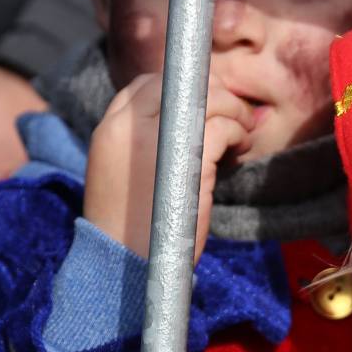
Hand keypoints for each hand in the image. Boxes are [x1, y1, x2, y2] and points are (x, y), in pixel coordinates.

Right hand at [83, 73, 254, 260]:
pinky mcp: (185, 159)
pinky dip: (238, 134)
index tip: (204, 109)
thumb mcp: (127, 175)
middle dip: (214, 95)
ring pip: (205, 99)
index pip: (147, 85)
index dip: (182, 91)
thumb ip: (148, 143)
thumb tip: (199, 115)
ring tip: (242, 134)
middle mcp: (126, 127)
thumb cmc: (133, 227)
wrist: (125, 267)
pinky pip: (221, 127)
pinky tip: (239, 151)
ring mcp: (154, 141)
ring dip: (233, 111)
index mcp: (109, 129)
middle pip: (179, 85)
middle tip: (235, 118)